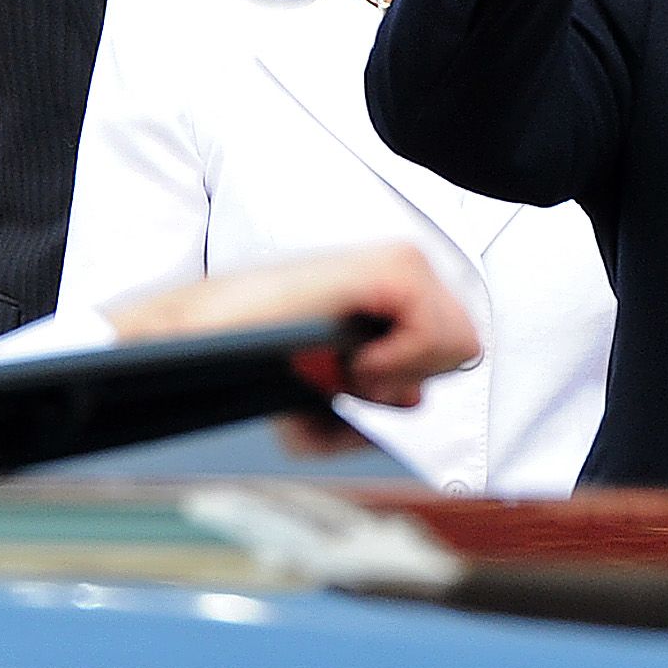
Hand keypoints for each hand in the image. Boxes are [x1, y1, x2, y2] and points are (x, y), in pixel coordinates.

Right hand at [106, 244, 483, 410]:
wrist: (204, 331)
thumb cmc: (255, 355)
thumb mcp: (324, 392)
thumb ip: (375, 402)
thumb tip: (412, 399)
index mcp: (393, 296)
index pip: (450, 350)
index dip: (411, 382)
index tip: (359, 385)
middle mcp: (404, 273)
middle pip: (464, 349)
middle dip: (412, 379)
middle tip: (351, 376)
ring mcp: (402, 265)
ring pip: (460, 344)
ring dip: (402, 371)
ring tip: (348, 366)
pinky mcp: (393, 268)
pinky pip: (435, 332)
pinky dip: (398, 359)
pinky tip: (354, 356)